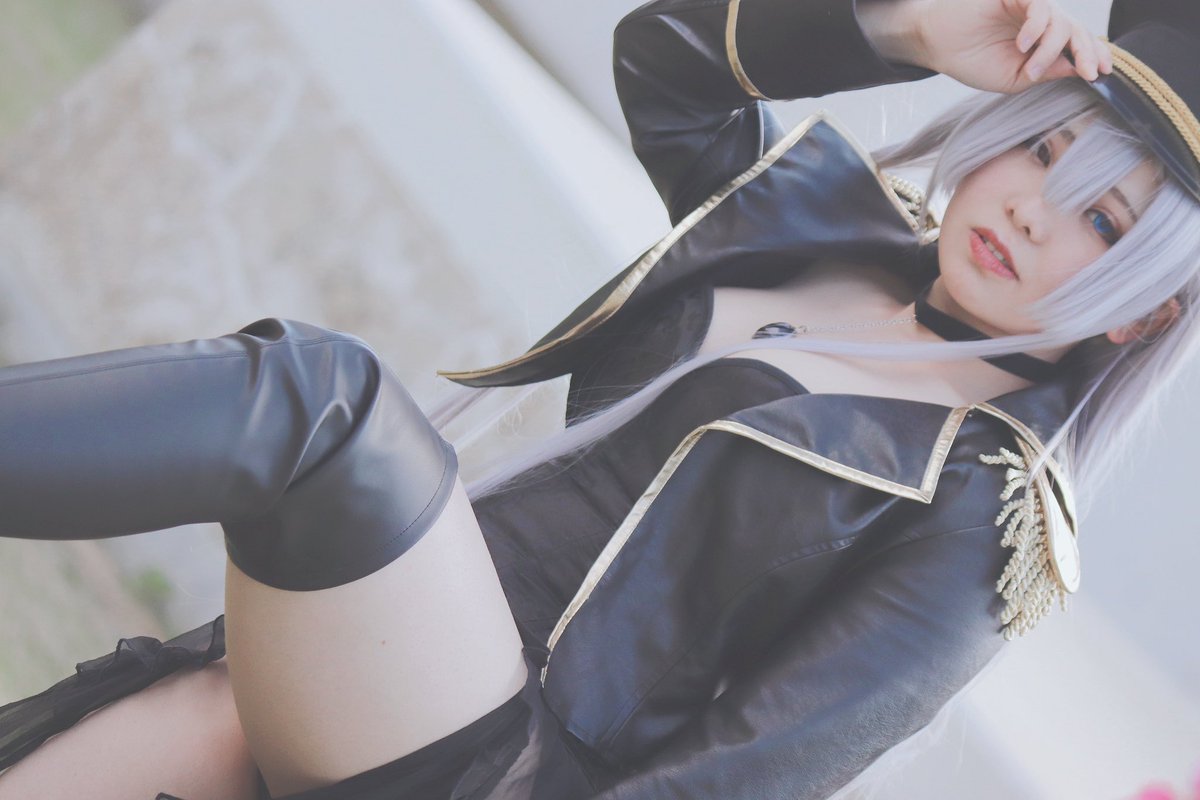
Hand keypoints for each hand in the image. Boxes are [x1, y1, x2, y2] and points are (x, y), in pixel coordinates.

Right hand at [913, 0, 1112, 91]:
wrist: (937, 45)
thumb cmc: (971, 61)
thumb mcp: (1012, 79)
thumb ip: (1044, 73)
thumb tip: (1076, 68)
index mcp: (1043, 42)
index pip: (1078, 43)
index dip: (1094, 55)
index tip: (1101, 74)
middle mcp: (1042, 22)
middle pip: (1078, 31)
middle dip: (1089, 52)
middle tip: (1089, 74)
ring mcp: (1030, 8)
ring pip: (1061, 22)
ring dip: (1050, 50)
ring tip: (1030, 69)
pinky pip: (1042, 6)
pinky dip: (1036, 27)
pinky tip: (1022, 44)